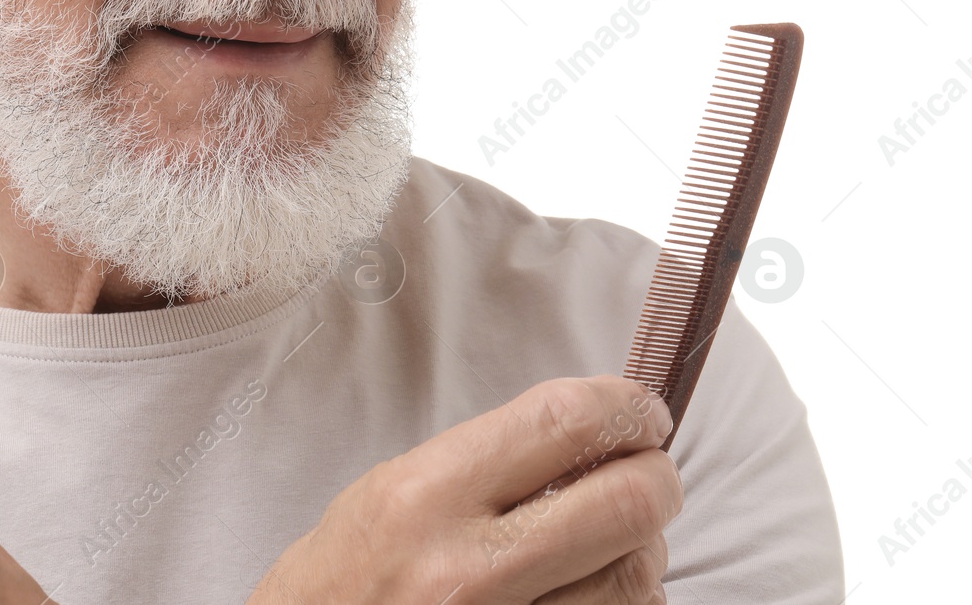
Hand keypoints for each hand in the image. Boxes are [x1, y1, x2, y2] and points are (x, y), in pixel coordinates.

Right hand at [248, 375, 682, 604]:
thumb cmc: (335, 587)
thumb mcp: (384, 496)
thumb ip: (480, 463)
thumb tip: (579, 436)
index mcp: (424, 497)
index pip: (561, 423)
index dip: (623, 405)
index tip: (638, 409)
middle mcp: (468, 568)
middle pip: (626, 501)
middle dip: (656, 477)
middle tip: (647, 471)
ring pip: (637, 577)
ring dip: (642, 550)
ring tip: (610, 542)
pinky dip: (625, 602)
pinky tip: (593, 591)